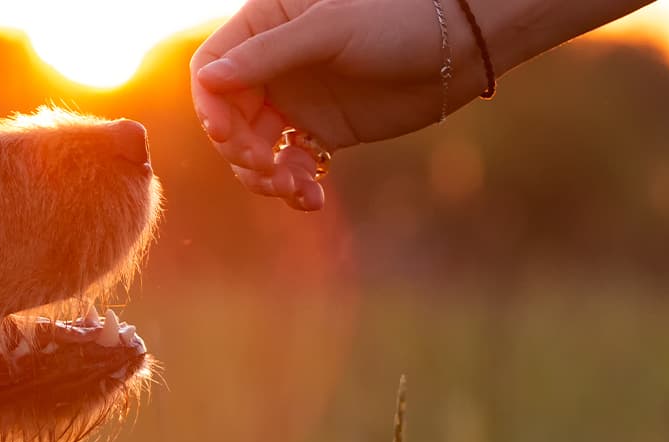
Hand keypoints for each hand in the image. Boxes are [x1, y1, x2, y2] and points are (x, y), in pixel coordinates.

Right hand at [192, 0, 461, 210]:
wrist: (461, 44)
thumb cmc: (398, 17)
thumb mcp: (331, 30)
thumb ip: (267, 54)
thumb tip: (207, 80)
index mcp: (264, 25)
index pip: (212, 68)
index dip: (211, 105)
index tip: (227, 134)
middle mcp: (273, 64)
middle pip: (228, 116)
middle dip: (240, 149)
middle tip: (267, 169)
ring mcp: (297, 100)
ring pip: (255, 147)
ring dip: (264, 175)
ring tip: (292, 189)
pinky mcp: (324, 132)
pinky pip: (292, 164)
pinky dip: (294, 184)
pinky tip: (310, 198)